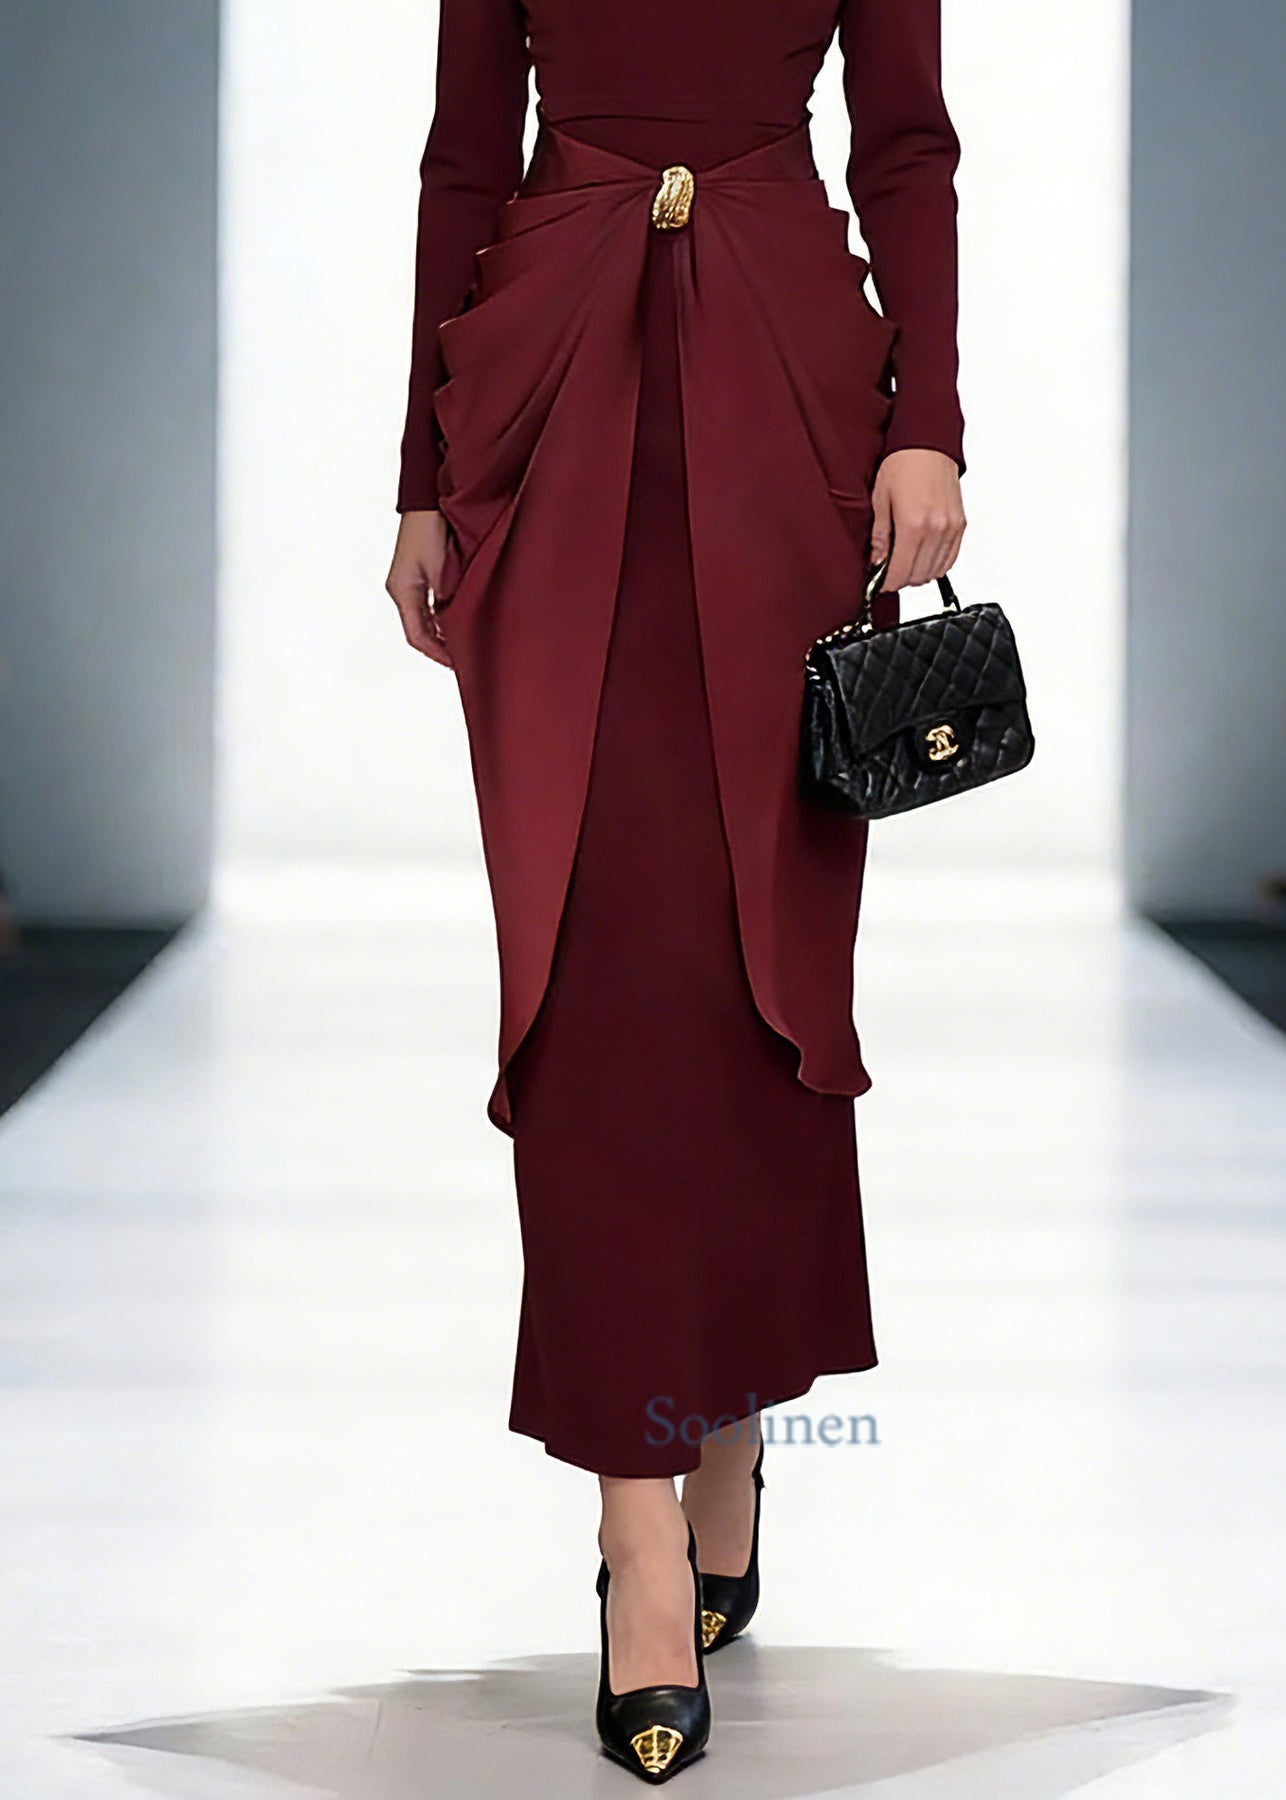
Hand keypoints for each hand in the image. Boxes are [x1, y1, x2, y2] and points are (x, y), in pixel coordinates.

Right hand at [386, 510, 451, 667]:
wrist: (427, 498)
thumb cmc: (430, 527)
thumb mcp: (441, 567)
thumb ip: (448, 597)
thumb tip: (457, 623)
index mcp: (403, 591)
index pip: (417, 636)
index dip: (437, 653)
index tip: (457, 664)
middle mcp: (403, 589)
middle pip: (420, 630)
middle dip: (441, 647)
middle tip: (465, 659)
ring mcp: (411, 582)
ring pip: (426, 619)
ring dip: (444, 633)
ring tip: (466, 645)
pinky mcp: (421, 574)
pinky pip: (431, 605)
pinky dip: (445, 617)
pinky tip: (462, 622)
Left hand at [870, 448, 965, 591]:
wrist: (928, 443)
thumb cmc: (902, 464)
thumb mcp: (880, 500)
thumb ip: (880, 537)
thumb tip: (877, 563)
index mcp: (913, 525)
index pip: (900, 572)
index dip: (886, 583)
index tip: (878, 583)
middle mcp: (936, 529)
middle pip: (918, 576)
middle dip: (900, 580)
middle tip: (887, 572)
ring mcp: (951, 528)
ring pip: (935, 572)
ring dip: (918, 574)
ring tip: (904, 563)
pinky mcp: (960, 525)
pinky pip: (950, 559)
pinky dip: (936, 565)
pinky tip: (922, 557)